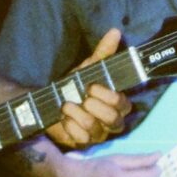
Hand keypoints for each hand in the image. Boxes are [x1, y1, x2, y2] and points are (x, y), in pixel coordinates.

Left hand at [47, 28, 131, 146]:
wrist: (52, 101)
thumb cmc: (76, 85)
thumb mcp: (89, 68)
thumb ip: (104, 53)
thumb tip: (115, 31)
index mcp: (118, 104)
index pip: (123, 104)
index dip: (108, 96)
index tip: (91, 86)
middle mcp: (112, 122)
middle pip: (113, 120)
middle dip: (94, 106)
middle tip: (81, 97)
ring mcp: (99, 135)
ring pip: (94, 129)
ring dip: (76, 113)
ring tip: (66, 105)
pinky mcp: (84, 144)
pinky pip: (81, 138)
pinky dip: (69, 126)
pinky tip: (64, 118)